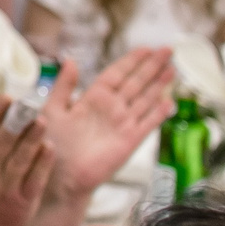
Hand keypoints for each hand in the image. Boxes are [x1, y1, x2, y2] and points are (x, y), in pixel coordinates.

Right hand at [0, 96, 56, 225]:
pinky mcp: (22, 203)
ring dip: (31, 140)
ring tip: (42, 122)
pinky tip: (49, 148)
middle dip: (17, 123)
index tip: (7, 98)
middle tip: (30, 105)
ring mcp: (4, 188)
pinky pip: (34, 180)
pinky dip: (41, 164)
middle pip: (3, 143)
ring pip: (19, 160)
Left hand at [38, 50, 175, 198]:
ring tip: (172, 69)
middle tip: (167, 50)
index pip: (117, 74)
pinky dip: (158, 113)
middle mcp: (111, 109)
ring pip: (145, 99)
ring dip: (159, 84)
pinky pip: (147, 124)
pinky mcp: (129, 141)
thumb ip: (63, 86)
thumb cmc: (51, 145)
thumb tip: (70, 60)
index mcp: (93, 98)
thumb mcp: (53, 109)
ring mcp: (122, 124)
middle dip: (151, 66)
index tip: (146, 48)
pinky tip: (169, 102)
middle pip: (136, 82)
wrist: (59, 177)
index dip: (131, 61)